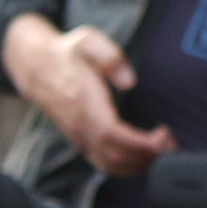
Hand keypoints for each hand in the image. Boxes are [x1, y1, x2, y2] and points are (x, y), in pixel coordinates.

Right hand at [1, 15, 175, 179]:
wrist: (35, 67)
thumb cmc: (66, 54)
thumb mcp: (87, 40)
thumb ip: (110, 57)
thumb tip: (129, 82)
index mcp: (83, 102)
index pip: (111, 135)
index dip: (139, 143)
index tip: (162, 136)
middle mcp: (79, 125)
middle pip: (114, 156)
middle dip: (147, 156)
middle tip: (171, 143)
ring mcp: (78, 136)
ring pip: (109, 165)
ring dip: (139, 165)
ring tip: (162, 149)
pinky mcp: (81, 141)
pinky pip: (104, 163)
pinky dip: (127, 167)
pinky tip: (144, 155)